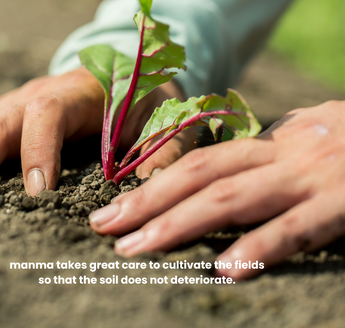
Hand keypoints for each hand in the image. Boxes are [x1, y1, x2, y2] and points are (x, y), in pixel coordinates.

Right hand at [0, 67, 192, 194]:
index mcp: (75, 94)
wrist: (124, 71)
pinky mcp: (8, 114)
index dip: (38, 149)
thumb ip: (160, 149)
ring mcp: (17, 104)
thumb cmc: (140, 99)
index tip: (38, 192)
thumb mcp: (159, 118)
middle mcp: (37, 96)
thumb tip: (149, 185)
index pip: (47, 115)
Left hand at [89, 100, 344, 278]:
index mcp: (272, 143)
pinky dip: (261, 247)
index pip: (200, 159)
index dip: (155, 182)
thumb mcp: (309, 143)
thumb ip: (270, 159)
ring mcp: (312, 176)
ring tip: (135, 249)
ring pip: (232, 197)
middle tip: (103, 227)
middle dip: (149, 201)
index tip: (116, 206)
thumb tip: (229, 176)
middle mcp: (282, 154)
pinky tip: (226, 272)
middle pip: (200, 174)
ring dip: (180, 223)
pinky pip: (298, 228)